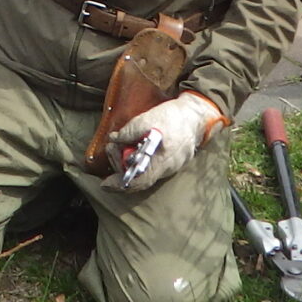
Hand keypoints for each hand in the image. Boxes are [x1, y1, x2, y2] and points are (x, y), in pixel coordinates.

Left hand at [107, 92, 229, 191]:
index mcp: (163, 159)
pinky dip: (140, 163)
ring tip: (120, 147)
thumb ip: (130, 131)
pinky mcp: (174, 163)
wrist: (196, 116)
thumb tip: (114, 138)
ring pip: (146, 174)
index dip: (120, 185)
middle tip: (112, 149)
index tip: (105, 184)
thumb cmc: (173, 116)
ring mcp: (173, 167)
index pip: (139, 181)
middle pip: (139, 178)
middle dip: (120, 166)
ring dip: (129, 164)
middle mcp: (168, 168)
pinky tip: (134, 150)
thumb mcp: (148, 118)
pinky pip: (153, 169)